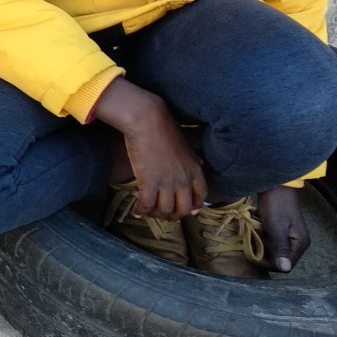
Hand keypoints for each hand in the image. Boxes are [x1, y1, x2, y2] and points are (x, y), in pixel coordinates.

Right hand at [92, 78, 206, 218]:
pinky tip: (135, 211)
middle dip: (173, 215)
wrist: (148, 121)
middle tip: (164, 214)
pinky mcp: (149, 183)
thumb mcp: (186, 146)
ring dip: (155, 214)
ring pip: (164, 210)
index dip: (195, 207)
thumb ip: (191, 159)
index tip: (189, 211)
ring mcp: (167, 183)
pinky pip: (147, 205)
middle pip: (183, 209)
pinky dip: (141, 211)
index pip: (200, 196)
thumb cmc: (164, 128)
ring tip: (147, 211)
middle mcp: (184, 180)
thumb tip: (199, 164)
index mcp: (195, 170)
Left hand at [255, 185, 309, 272]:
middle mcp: (296, 242)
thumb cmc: (276, 205)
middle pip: (277, 258)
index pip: (285, 266)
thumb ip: (279, 248)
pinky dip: (260, 236)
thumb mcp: (276, 227)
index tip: (252, 255)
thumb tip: (284, 269)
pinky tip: (254, 228)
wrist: (275, 184)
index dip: (268, 264)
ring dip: (259, 244)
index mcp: (299, 244)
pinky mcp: (279, 230)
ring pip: (271, 249)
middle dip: (262, 253)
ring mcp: (288, 236)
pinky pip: (269, 240)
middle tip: (249, 243)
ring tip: (251, 234)